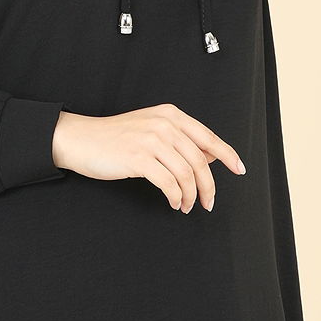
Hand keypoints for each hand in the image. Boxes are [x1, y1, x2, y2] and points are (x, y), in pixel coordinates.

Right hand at [51, 104, 246, 212]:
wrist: (81, 139)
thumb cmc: (115, 138)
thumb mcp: (151, 130)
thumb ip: (181, 139)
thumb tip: (212, 155)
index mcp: (170, 115)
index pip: (209, 137)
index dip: (228, 155)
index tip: (239, 169)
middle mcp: (164, 124)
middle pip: (200, 160)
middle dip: (208, 186)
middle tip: (207, 203)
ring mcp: (151, 140)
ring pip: (187, 173)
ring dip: (191, 195)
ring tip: (185, 205)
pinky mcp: (139, 158)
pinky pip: (168, 183)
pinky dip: (175, 196)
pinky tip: (173, 202)